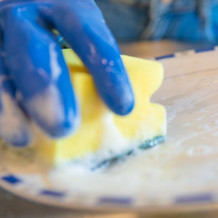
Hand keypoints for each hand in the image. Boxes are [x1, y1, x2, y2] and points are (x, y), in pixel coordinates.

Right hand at [0, 0, 133, 146]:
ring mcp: (0, 31)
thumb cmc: (65, 30)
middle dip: (48, 88)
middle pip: (36, 48)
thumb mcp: (82, 29)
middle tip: (64, 127)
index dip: (107, 70)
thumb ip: (101, 59)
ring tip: (24, 137)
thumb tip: (136, 105)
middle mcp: (28, 14)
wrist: (24, 9)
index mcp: (66, 7)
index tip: (123, 108)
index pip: (89, 36)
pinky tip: (14, 132)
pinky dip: (0, 106)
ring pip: (0, 66)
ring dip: (10, 103)